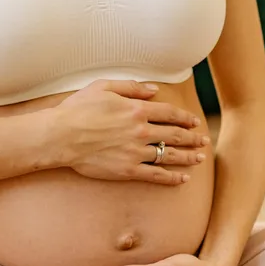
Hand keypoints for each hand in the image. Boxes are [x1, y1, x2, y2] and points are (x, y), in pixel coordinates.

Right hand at [48, 80, 208, 185]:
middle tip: (203, 141)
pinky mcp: (128, 170)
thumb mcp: (104, 87)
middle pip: (175, 135)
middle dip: (192, 138)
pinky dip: (171, 177)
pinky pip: (155, 175)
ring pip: (169, 155)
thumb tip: (154, 90)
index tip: (194, 122)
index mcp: (137, 109)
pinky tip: (182, 179)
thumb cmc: (78, 109)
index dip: (185, 118)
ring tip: (199, 158)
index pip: (170, 114)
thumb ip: (132, 87)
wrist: (61, 136)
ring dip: (188, 157)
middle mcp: (141, 131)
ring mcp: (136, 152)